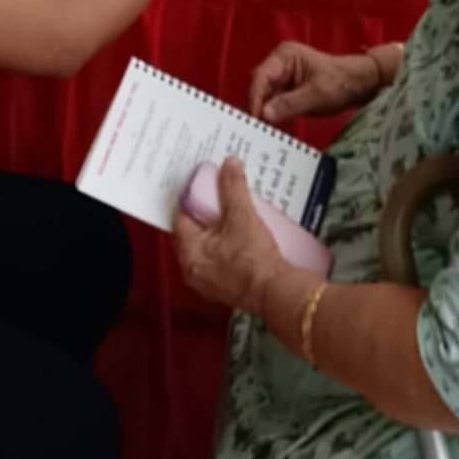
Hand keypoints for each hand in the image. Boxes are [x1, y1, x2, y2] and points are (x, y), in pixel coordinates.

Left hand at [172, 155, 284, 316]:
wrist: (277, 293)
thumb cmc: (255, 260)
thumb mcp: (242, 215)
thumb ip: (233, 187)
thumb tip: (228, 165)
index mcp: (188, 251)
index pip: (181, 215)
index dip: (193, 197)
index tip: (205, 185)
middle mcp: (192, 269)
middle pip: (193, 231)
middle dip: (206, 213)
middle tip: (220, 197)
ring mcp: (207, 282)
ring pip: (206, 246)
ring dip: (217, 231)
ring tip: (233, 214)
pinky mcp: (224, 288)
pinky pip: (218, 260)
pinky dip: (226, 247)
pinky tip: (241, 237)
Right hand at [248, 41, 380, 124]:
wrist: (357, 85)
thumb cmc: (340, 82)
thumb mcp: (317, 94)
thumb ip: (290, 103)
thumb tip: (264, 114)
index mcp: (285, 56)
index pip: (262, 75)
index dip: (255, 96)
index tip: (254, 118)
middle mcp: (278, 64)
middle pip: (258, 85)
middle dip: (255, 105)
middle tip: (252, 128)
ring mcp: (281, 77)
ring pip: (263, 96)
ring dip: (260, 112)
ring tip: (256, 131)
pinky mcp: (284, 91)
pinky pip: (271, 103)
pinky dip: (269, 115)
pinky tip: (266, 128)